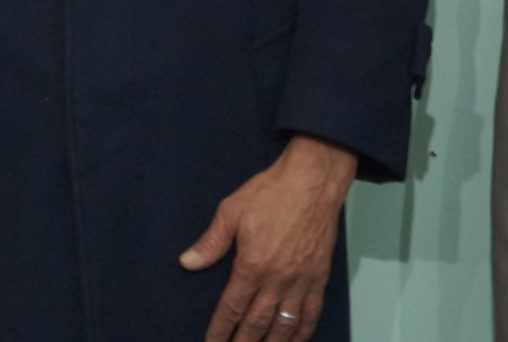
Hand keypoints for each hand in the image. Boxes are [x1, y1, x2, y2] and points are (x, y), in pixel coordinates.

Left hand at [182, 134, 356, 340]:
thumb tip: (187, 263)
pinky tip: (295, 341)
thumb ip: (211, 242)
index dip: (220, 330)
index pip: (232, 307)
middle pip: (258, 323)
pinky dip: (303, 332)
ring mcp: (302, 281)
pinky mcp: (320, 278)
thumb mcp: (231, 211)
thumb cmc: (270, 193)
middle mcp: (278, 279)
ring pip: (285, 325)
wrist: (312, 182)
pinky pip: (312, 313)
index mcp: (253, 265)